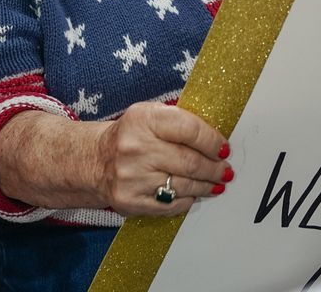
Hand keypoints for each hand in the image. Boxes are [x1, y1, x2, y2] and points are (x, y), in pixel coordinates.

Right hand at [95, 102, 232, 216]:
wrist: (95, 161)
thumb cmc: (132, 136)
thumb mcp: (150, 115)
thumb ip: (181, 121)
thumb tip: (218, 140)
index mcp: (143, 120)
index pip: (190, 130)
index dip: (213, 142)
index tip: (224, 149)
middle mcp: (136, 148)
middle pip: (190, 162)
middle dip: (215, 169)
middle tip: (225, 170)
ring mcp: (132, 177)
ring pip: (184, 186)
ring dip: (206, 186)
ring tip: (215, 183)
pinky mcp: (130, 201)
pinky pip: (171, 204)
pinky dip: (187, 199)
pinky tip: (193, 193)